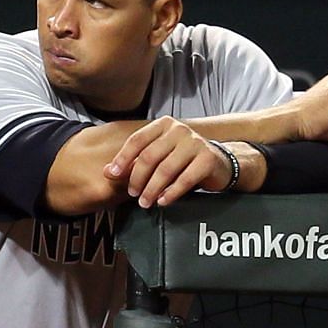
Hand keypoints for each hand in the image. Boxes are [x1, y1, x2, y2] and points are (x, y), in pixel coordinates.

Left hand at [105, 116, 233, 207]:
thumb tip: (108, 172)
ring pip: (166, 169)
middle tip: (133, 193)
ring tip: (145, 202)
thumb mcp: (158, 157)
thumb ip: (134, 163)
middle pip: (150, 156)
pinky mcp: (207, 159)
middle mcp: (179, 130)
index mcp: (163, 125)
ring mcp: (195, 143)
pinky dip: (171, 193)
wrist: (218, 163)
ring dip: (152, 189)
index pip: (137, 140)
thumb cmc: (183, 160)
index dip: (123, 158)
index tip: (114, 174)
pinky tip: (163, 201)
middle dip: (138, 178)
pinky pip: (184, 179)